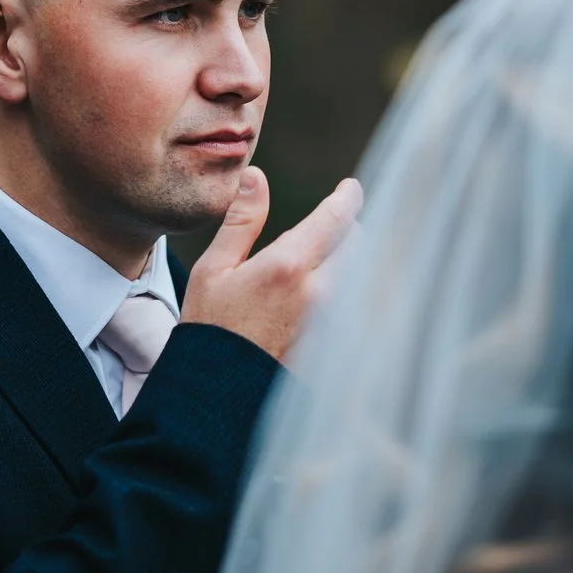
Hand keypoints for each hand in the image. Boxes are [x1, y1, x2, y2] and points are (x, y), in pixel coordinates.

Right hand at [181, 168, 361, 362]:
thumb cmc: (210, 331)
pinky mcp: (338, 344)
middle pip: (358, 242)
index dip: (347, 196)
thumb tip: (257, 177)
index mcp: (288, 267)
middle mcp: (321, 293)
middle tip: (327, 227)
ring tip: (326, 262)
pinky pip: (357, 305)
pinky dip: (350, 291)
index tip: (349, 188)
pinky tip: (326, 297)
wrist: (219, 396)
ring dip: (350, 260)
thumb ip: (241, 221)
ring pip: (362, 273)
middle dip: (346, 229)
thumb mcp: (213, 270)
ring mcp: (334, 322)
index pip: (337, 217)